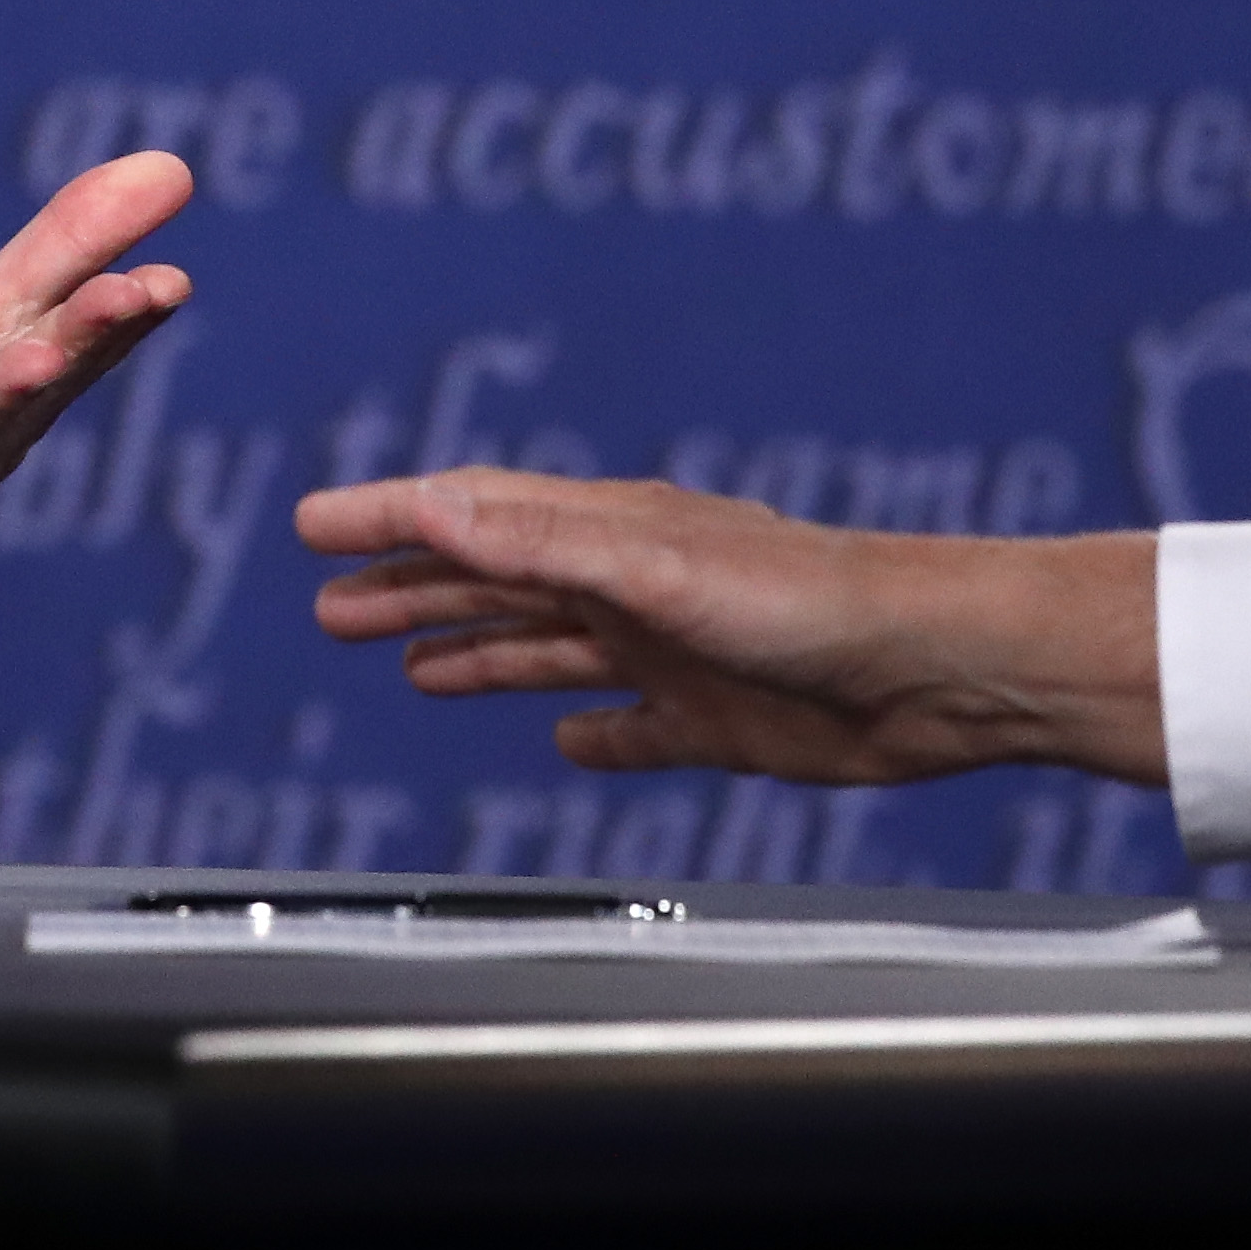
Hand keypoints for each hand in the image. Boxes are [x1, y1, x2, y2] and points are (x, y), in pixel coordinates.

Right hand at [299, 468, 1167, 787]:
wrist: (939, 671)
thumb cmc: (817, 602)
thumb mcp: (656, 563)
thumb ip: (544, 540)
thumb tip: (432, 507)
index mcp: (612, 532)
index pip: (473, 516)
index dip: (388, 522)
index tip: (311, 528)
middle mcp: (635, 584)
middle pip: (497, 581)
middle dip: (410, 588)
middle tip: (329, 605)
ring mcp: (675, 652)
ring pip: (549, 649)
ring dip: (474, 650)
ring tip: (407, 661)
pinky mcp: (721, 719)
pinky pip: (633, 727)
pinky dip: (591, 733)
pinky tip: (566, 742)